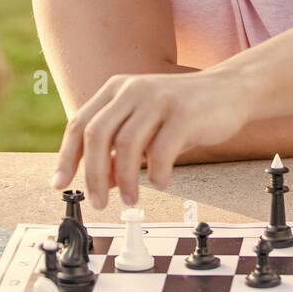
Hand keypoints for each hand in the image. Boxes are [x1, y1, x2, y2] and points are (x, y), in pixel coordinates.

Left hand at [52, 71, 250, 208]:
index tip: (60, 183)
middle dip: (93, 174)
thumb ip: (122, 148)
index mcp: (117, 89)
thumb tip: (102, 183)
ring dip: (125, 180)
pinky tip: (161, 182)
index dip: (66, 156)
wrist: (232, 90)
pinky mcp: (184, 113)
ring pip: (126, 144)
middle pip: (97, 135)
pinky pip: (161, 151)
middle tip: (98, 202)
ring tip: (132, 200)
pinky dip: (156, 173)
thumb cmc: (184, 111)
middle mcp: (133, 89)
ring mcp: (158, 98)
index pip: (80, 123)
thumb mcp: (146, 124)